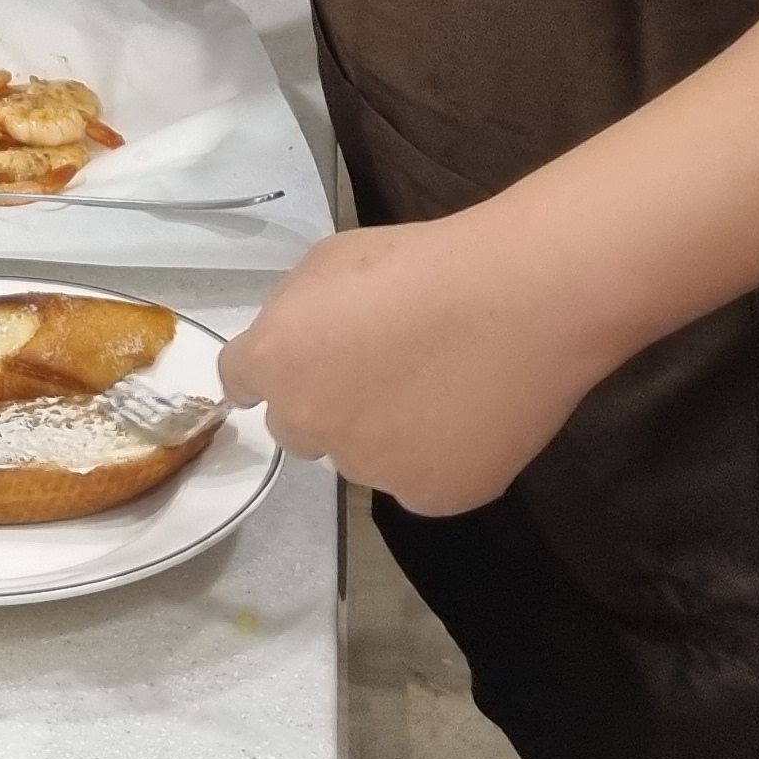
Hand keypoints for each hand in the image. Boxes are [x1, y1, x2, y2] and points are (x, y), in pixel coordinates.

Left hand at [216, 205, 617, 512]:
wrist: (518, 299)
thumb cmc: (422, 263)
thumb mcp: (328, 265)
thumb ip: (295, 316)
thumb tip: (297, 348)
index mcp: (274, 362)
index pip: (240, 380)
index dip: (269, 370)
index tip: (294, 366)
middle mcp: (310, 425)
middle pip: (298, 427)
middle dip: (325, 404)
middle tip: (379, 373)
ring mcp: (370, 467)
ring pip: (361, 456)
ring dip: (380, 434)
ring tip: (438, 390)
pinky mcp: (430, 496)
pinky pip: (417, 483)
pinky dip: (434, 459)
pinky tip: (467, 421)